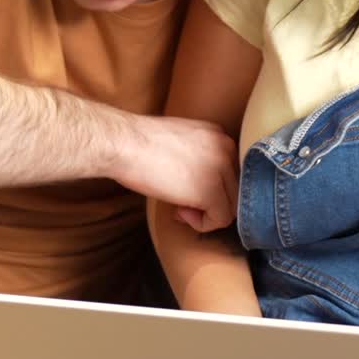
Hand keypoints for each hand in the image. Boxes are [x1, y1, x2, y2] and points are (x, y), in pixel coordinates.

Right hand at [112, 113, 238, 232]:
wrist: (125, 144)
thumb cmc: (140, 144)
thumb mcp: (180, 142)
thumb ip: (199, 159)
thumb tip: (202, 185)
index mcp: (219, 134)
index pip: (230, 171)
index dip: (210, 186)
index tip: (186, 190)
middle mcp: (227, 148)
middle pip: (233, 189)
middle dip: (209, 201)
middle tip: (182, 204)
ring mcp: (222, 169)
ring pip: (231, 205)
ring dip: (206, 213)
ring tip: (179, 209)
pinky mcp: (212, 191)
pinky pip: (221, 219)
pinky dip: (202, 224)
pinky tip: (179, 213)